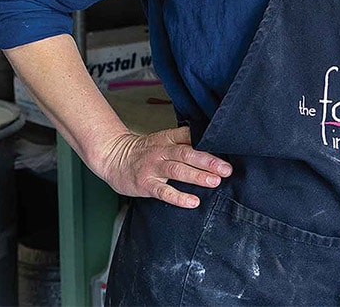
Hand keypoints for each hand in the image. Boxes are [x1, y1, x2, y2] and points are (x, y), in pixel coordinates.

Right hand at [92, 126, 232, 208]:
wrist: (113, 157)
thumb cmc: (143, 151)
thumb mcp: (162, 140)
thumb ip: (183, 142)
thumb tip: (211, 147)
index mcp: (167, 139)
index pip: (189, 136)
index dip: (207, 141)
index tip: (226, 147)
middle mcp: (161, 151)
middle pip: (187, 153)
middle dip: (208, 161)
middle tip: (226, 169)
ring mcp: (153, 167)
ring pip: (177, 170)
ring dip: (197, 176)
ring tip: (215, 182)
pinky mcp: (145, 184)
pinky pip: (163, 191)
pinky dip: (178, 197)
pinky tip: (193, 202)